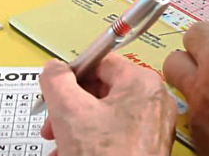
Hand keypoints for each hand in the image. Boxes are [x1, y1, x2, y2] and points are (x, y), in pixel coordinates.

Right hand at [39, 53, 176, 155]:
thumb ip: (56, 80)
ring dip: (76, 127)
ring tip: (59, 144)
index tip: (56, 87)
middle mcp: (154, 101)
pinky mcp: (149, 149)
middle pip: (102, 90)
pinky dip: (92, 141)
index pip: (101, 62)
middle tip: (53, 121)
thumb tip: (54, 68)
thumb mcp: (69, 112)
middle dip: (71, 107)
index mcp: (142, 83)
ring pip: (106, 115)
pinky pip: (116, 135)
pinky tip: (72, 154)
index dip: (72, 74)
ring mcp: (154, 127)